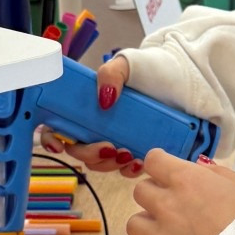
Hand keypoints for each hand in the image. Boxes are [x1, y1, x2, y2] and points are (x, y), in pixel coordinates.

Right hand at [40, 55, 145, 177]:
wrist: (183, 79)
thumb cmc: (150, 69)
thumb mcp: (127, 64)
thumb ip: (110, 74)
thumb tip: (103, 99)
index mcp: (86, 106)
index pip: (57, 125)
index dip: (51, 138)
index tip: (59, 145)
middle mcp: (96, 125)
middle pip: (78, 150)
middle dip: (88, 154)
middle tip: (108, 148)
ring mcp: (115, 139)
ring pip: (100, 163)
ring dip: (108, 165)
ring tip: (127, 154)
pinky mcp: (136, 150)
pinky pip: (125, 169)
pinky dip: (129, 170)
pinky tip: (138, 162)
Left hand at [123, 149, 234, 234]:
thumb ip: (218, 175)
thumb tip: (200, 169)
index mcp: (187, 180)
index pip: (154, 160)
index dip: (160, 164)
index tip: (168, 171)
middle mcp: (167, 207)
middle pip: (141, 192)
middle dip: (154, 194)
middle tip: (172, 203)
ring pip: (133, 225)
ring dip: (145, 226)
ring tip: (161, 232)